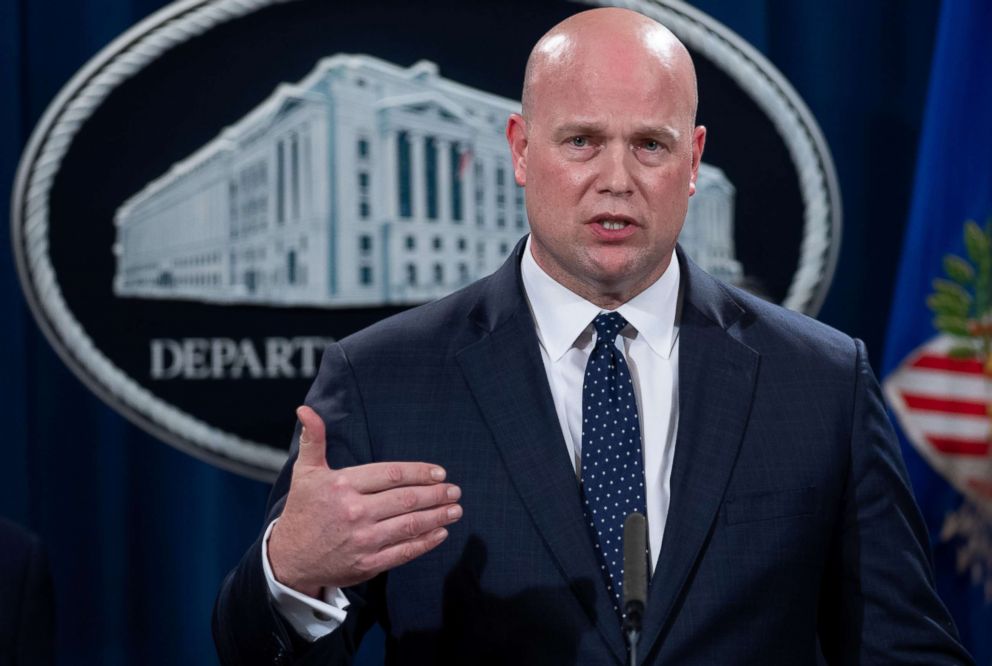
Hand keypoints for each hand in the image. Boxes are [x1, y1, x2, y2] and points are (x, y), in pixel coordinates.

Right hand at [268, 406, 461, 596]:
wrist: (288, 560)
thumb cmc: (303, 511)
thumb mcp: (305, 472)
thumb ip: (314, 439)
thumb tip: (306, 409)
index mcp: (342, 485)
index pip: (391, 474)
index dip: (419, 472)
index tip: (440, 473)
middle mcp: (355, 512)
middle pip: (406, 499)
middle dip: (436, 494)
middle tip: (455, 490)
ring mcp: (363, 540)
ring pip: (410, 525)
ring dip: (437, 516)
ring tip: (456, 510)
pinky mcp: (368, 564)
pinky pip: (404, 552)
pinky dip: (425, 542)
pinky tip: (440, 533)